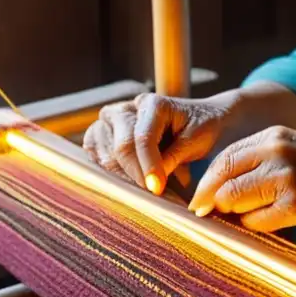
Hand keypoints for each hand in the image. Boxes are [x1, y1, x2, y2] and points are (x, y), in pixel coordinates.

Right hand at [82, 91, 238, 193]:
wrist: (201, 120)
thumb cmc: (201, 127)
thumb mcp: (197, 140)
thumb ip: (174, 156)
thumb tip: (152, 181)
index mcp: (152, 104)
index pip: (142, 138)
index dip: (148, 166)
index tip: (157, 189)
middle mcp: (127, 109)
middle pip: (120, 146)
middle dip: (136, 174)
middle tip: (152, 193)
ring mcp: (112, 121)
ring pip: (103, 151)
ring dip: (121, 174)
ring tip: (143, 186)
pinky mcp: (103, 134)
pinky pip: (94, 152)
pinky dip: (106, 169)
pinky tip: (125, 179)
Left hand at [188, 126, 295, 232]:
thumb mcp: (291, 149)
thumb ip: (258, 160)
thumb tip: (217, 188)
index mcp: (273, 136)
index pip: (224, 158)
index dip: (207, 182)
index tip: (200, 199)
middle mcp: (275, 153)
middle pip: (223, 181)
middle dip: (213, 202)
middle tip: (211, 214)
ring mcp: (284, 179)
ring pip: (235, 202)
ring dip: (235, 215)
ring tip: (248, 216)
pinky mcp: (293, 205)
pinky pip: (255, 222)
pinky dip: (255, 226)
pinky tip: (270, 220)